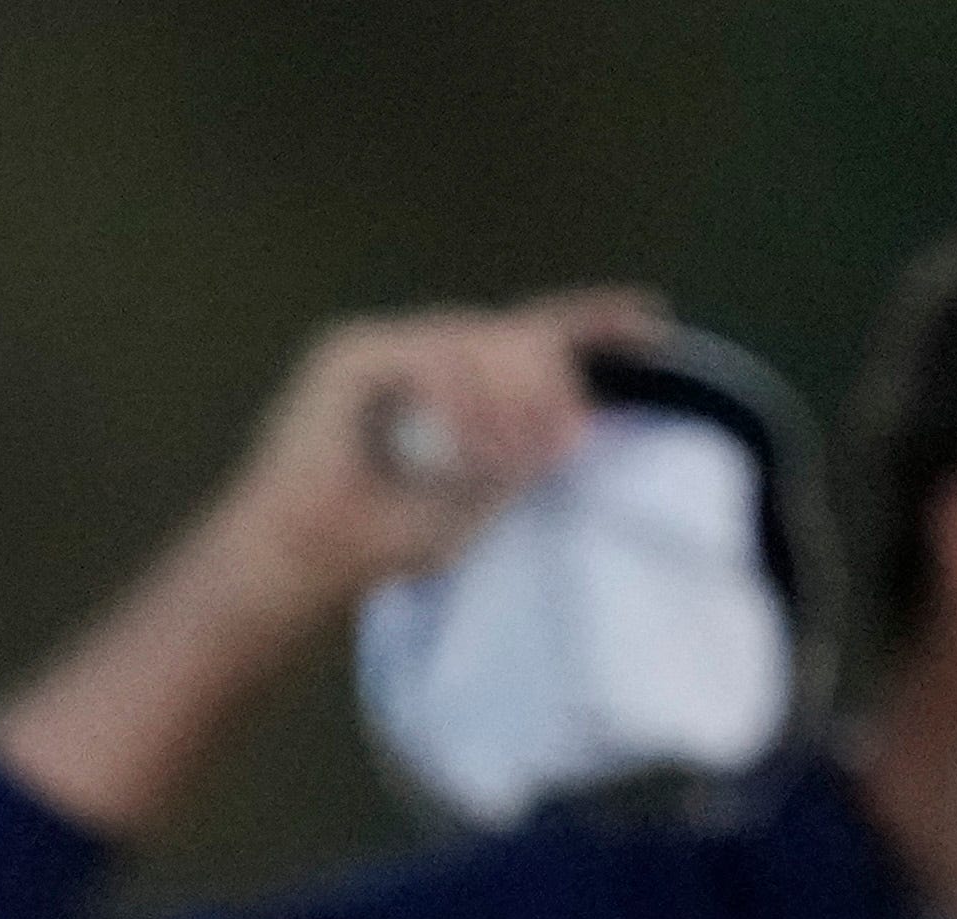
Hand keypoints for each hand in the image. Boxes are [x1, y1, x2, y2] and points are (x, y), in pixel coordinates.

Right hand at [199, 287, 673, 617]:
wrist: (304, 558)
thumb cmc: (382, 541)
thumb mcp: (476, 504)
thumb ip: (523, 462)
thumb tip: (579, 427)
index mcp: (461, 382)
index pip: (534, 334)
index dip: (593, 323)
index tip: (653, 324)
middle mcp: (427, 351)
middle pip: (514, 333)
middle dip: (549, 382)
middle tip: (563, 440)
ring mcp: (388, 347)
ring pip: (475, 341)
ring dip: (504, 402)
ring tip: (505, 462)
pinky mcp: (352, 353)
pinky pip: (428, 358)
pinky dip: (456, 402)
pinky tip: (465, 448)